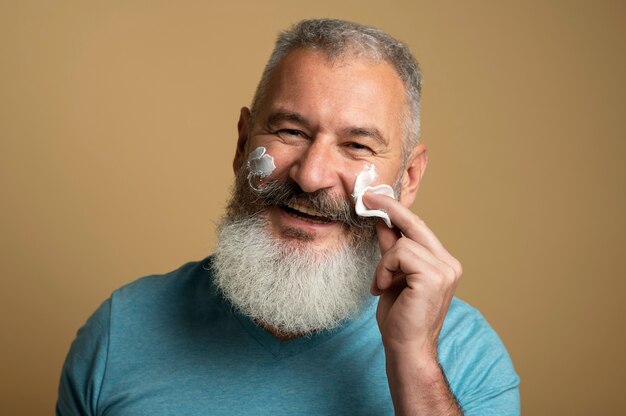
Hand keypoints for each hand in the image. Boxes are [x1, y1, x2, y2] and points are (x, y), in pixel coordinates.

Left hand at [364, 192, 462, 359]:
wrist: (406, 348)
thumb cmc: (400, 317)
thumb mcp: (391, 275)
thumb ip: (390, 249)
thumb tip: (381, 221)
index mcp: (442, 262)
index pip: (419, 227)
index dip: (396, 210)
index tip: (374, 197)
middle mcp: (449, 263)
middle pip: (415, 224)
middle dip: (388, 209)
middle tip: (364, 199)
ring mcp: (445, 270)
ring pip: (403, 242)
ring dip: (383, 263)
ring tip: (381, 285)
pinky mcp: (434, 277)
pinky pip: (399, 254)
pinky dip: (384, 269)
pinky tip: (383, 288)